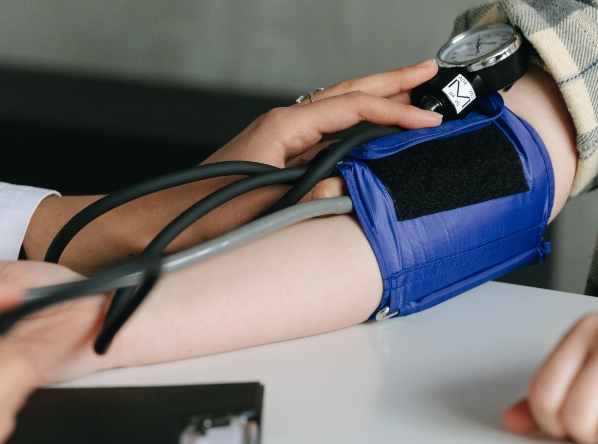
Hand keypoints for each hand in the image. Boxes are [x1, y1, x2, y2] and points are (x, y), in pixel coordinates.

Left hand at [203, 59, 442, 199]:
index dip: (395, 112)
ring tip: (412, 92)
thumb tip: (349, 187)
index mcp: (283, 126)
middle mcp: (284, 124)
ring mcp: (282, 137)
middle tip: (429, 70)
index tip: (429, 120)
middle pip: (348, 92)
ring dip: (377, 98)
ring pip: (340, 109)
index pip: (353, 108)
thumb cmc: (206, 211)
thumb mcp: (264, 205)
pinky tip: (373, 130)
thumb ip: (311, 196)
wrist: (169, 220)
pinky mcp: (281, 154)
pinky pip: (329, 131)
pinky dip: (358, 124)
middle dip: (392, 81)